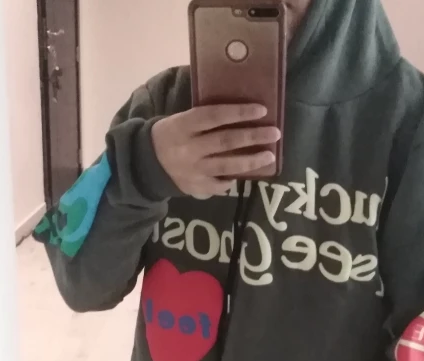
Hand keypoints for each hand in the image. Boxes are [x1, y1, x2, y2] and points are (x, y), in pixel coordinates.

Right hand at [152, 104, 280, 196]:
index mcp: (183, 126)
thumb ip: (205, 118)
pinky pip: (221, 184)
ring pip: (228, 166)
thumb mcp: (181, 119)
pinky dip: (235, 178)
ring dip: (252, 161)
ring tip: (270, 156)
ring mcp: (194, 171)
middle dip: (253, 137)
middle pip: (226, 141)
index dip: (239, 112)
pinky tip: (250, 173)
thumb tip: (241, 112)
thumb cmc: (171, 135)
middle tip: (274, 133)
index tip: (262, 109)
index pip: (214, 116)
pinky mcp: (197, 188)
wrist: (148, 164)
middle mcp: (189, 149)